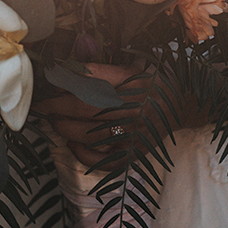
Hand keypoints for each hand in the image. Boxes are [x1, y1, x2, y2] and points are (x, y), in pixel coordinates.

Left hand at [41, 63, 208, 168]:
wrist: (185, 106)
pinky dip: (81, 153)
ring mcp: (135, 135)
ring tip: (54, 120)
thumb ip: (97, 68)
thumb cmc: (151, 85)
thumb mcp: (129, 69)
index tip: (49, 82)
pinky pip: (102, 159)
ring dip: (64, 128)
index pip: (90, 79)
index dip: (64, 81)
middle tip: (43, 104)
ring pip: (89, 134)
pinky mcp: (135, 154)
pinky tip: (72, 143)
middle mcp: (136, 109)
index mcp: (134, 83)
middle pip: (85, 107)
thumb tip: (61, 68)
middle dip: (56, 106)